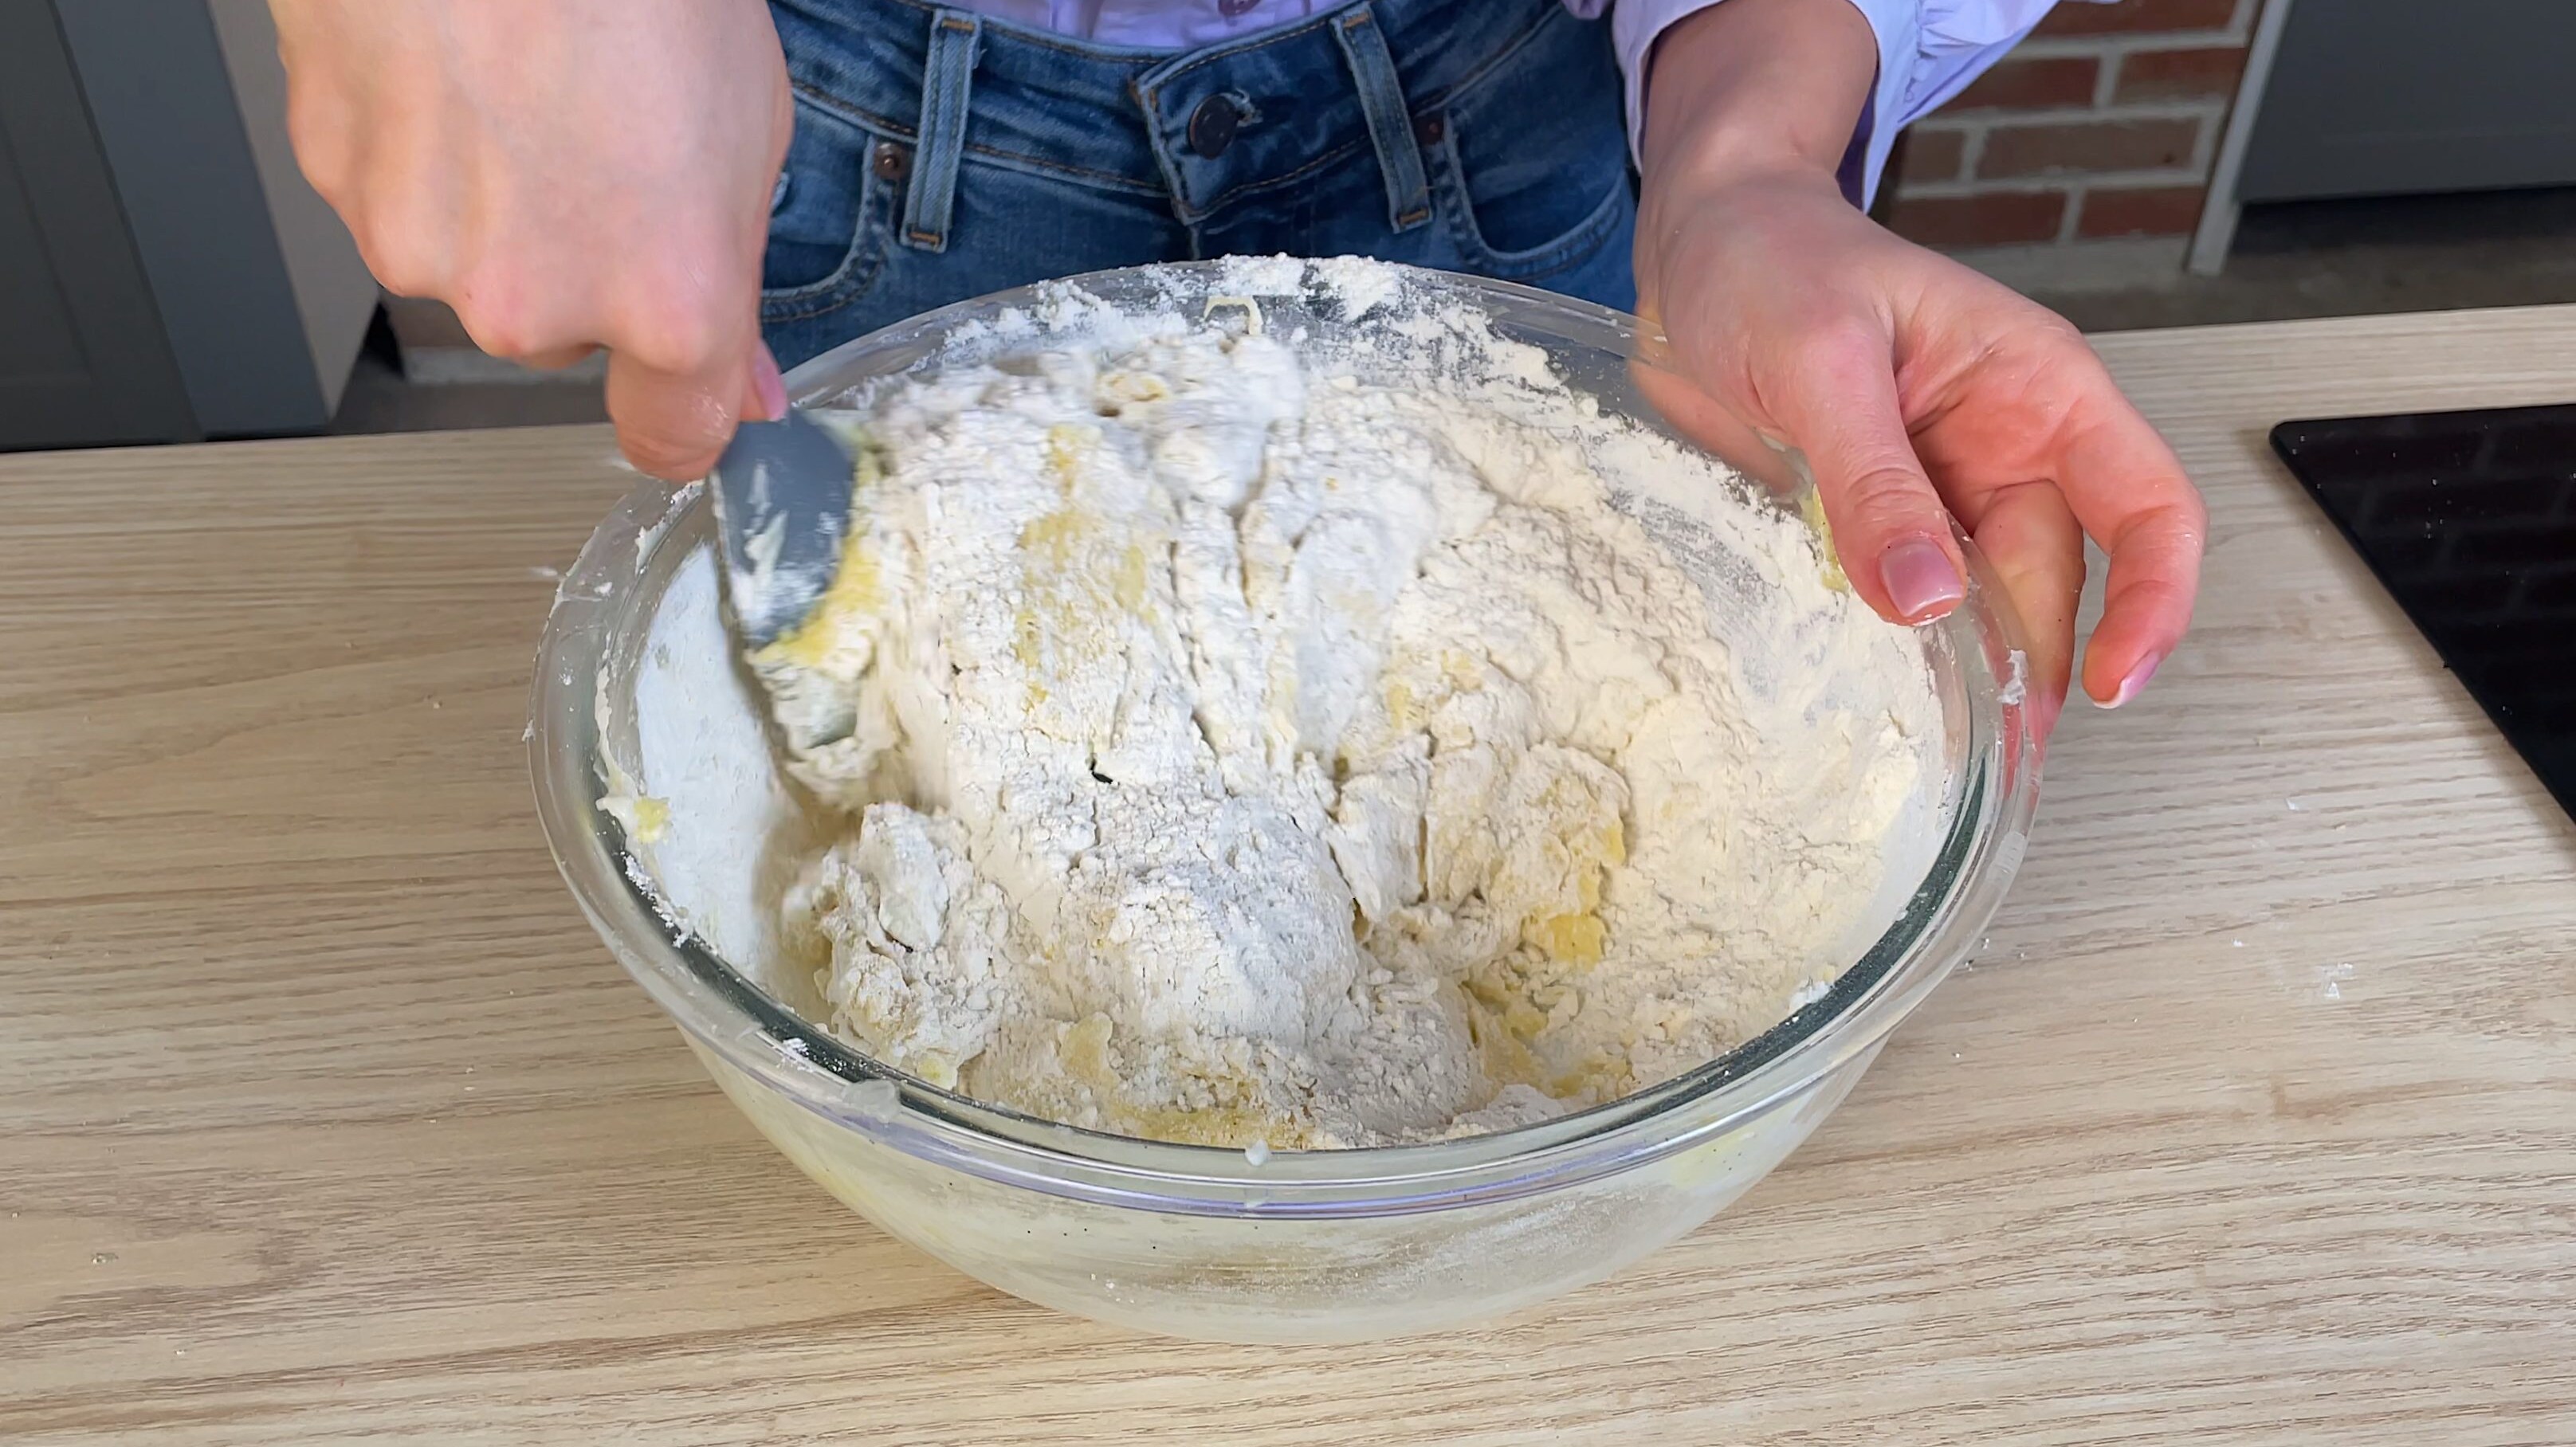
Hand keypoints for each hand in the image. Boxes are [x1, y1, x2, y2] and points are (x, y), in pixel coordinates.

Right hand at [270, 0, 794, 478]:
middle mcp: (536, 303)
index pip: (670, 436)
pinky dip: (423, 153)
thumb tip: (741, 384)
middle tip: (604, 140)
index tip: (688, 394)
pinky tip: (455, 73)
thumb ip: (735, 270)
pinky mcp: (340, 191)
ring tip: (526, 87)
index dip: (681, 410)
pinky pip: (397, 202)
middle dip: (587, 260)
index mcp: (665, 297)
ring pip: (473, 265)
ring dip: (499, 205)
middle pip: (565, 333)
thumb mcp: (749, 128)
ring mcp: (425, 253)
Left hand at [1634, 0, 2204, 738]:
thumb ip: (1874, 477)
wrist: (1693, 245)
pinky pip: (1896, 609)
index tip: (2117, 683)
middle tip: (1992, 769)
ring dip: (1963, 686)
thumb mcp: (1821, 357)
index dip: (2153, 601)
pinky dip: (1890, 662)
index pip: (2146, 506)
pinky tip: (1871, 718)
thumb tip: (1925, 597)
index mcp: (2034, 391)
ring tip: (1944, 766)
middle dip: (2033, 680)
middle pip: (2049, 588)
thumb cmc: (1771, 256)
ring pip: (1974, 615)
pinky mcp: (1865, 529)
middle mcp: (1999, 451)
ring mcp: (1932, 497)